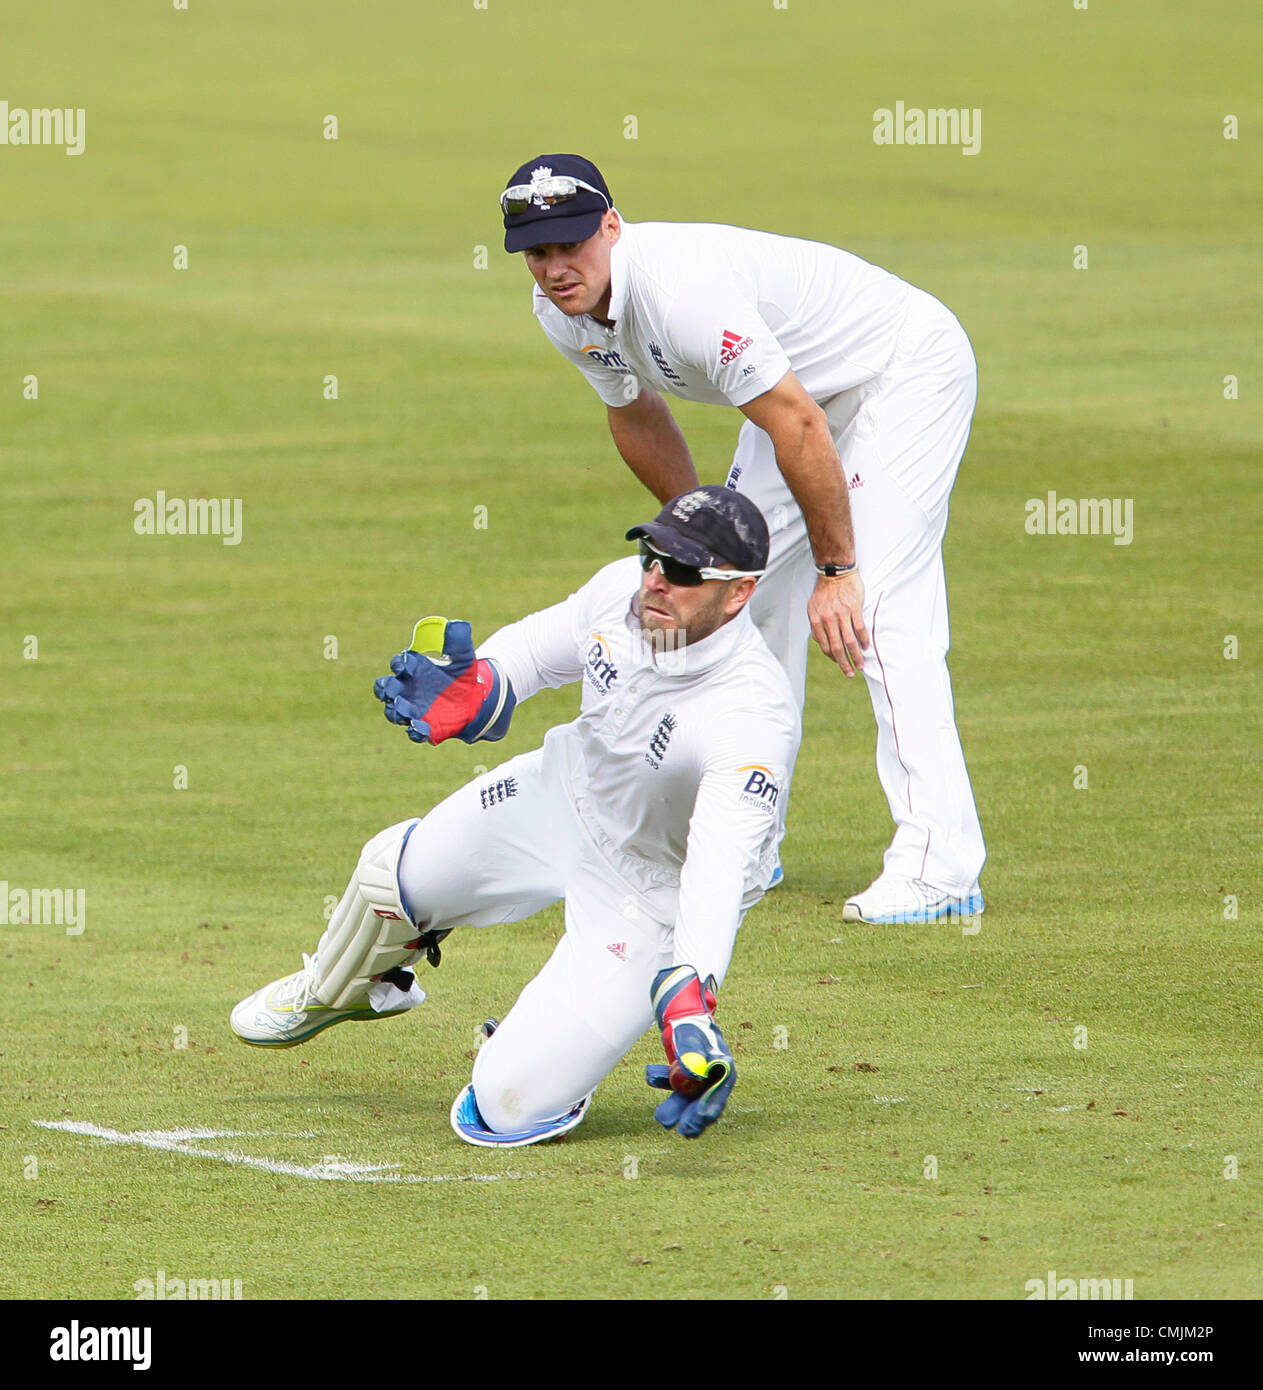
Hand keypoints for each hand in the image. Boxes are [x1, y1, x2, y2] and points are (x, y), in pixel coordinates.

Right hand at [373, 617, 513, 744]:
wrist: (475, 700)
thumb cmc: (461, 675)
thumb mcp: (463, 656)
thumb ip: (458, 641)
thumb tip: (455, 624)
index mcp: (413, 669)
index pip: (398, 664)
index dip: (399, 664)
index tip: (406, 664)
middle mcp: (407, 689)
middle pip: (386, 689)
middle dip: (385, 689)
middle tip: (392, 690)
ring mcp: (413, 709)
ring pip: (394, 712)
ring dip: (395, 712)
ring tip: (403, 711)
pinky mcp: (425, 727)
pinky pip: (414, 732)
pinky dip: (414, 731)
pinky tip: (419, 728)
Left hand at [645, 966, 735, 1138]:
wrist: (679, 1011)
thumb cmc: (688, 1022)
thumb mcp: (689, 1038)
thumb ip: (690, 1055)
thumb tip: (691, 1075)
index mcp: (723, 1065)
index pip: (718, 1092)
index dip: (709, 1107)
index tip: (697, 1121)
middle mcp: (714, 1073)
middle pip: (705, 1100)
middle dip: (692, 1116)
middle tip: (681, 1129)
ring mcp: (701, 1075)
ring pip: (690, 1098)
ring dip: (678, 1108)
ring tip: (663, 1119)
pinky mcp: (688, 1075)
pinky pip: (679, 1090)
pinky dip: (668, 1090)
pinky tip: (654, 1080)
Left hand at [807, 570, 867, 676]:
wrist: (835, 573)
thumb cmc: (824, 591)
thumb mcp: (812, 608)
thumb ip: (816, 625)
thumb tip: (820, 642)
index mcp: (816, 620)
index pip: (824, 645)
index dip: (832, 657)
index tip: (838, 663)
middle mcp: (828, 619)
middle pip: (837, 647)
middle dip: (844, 664)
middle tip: (850, 673)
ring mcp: (841, 614)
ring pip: (849, 641)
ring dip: (855, 656)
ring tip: (860, 665)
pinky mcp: (854, 608)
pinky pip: (859, 628)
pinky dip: (863, 640)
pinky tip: (865, 647)